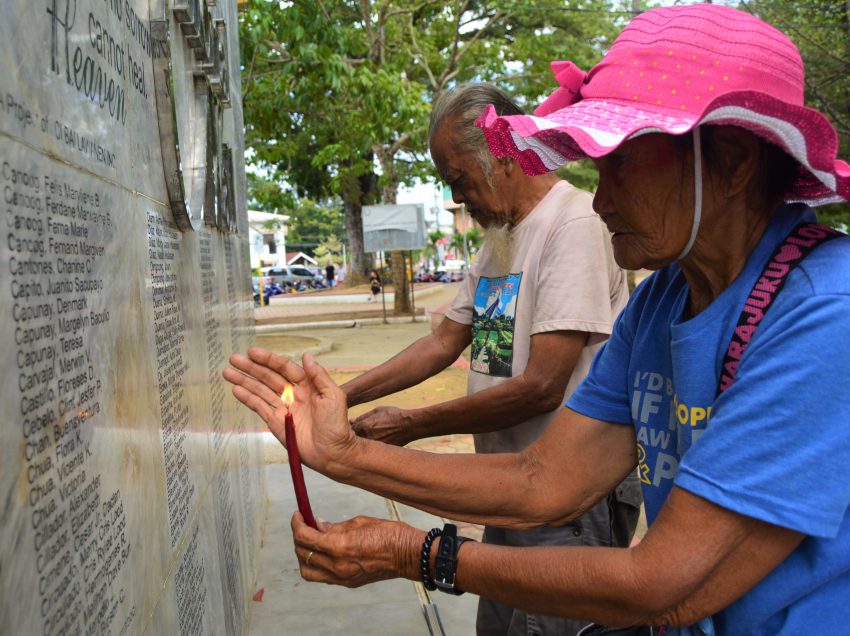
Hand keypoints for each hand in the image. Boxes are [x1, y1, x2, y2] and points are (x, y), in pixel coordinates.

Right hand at [223, 347, 357, 472]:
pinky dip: (247, 398)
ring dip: (244, 381)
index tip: (253, 352)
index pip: (284, 368)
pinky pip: (259, 407)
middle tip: (234, 358)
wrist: (332, 452)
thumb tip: (306, 356)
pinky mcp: (275, 422)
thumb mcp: (333, 396)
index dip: (268, 359)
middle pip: (268, 377)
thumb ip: (319, 375)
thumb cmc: (337, 425)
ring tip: (228, 372)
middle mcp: (292, 394)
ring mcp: (282, 408)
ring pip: (260, 390)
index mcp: (307, 385)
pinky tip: (236, 390)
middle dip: (251, 367)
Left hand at [291, 513, 420, 587]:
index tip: (298, 515)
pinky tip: (323, 551)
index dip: (297, 524)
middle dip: (299, 537)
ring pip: (307, 571)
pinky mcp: (347, 583)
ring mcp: (341, 577)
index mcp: (339, 546)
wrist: (407, 554)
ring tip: (310, 541)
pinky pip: (322, 576)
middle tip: (303, 524)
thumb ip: (334, 527)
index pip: (305, 537)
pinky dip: (316, 564)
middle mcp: (336, 565)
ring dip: (304, 555)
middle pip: (303, 554)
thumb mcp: (358, 522)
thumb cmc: (387, 533)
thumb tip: (318, 525)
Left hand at [351, 406, 417, 445]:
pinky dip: (370, 448)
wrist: (409, 426)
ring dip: (360, 444)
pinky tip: (375, 444)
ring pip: (361, 447)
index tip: (349, 427)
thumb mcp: (377, 411)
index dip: (349, 428)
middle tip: (354, 435)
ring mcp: (374, 446)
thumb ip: (363, 417)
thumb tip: (352, 421)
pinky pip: (371, 451)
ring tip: (366, 439)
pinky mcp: (380, 451)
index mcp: (365, 426)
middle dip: (352, 438)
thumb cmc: (393, 415)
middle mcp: (368, 437)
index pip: (349, 429)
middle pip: (353, 440)